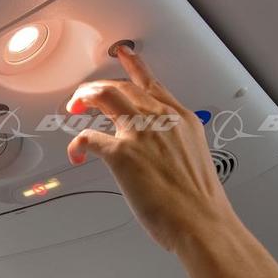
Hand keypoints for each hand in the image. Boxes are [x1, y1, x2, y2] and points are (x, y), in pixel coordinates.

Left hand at [65, 45, 238, 255]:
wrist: (204, 223)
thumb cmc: (201, 202)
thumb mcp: (195, 157)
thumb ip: (176, 143)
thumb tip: (160, 149)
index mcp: (182, 119)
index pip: (152, 83)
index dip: (134, 66)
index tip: (124, 54)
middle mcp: (161, 120)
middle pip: (121, 86)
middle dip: (97, 87)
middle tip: (85, 96)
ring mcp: (141, 134)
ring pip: (102, 96)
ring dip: (83, 99)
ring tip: (74, 109)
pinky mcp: (122, 154)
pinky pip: (88, 137)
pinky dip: (77, 144)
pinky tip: (77, 153)